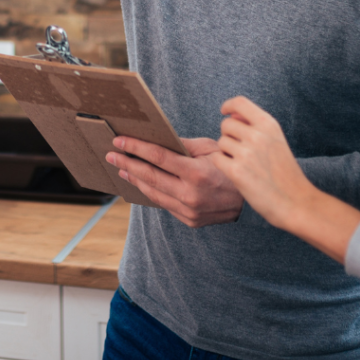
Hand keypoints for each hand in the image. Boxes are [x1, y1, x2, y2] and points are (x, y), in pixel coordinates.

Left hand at [105, 136, 243, 226]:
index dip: (136, 148)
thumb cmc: (229, 167)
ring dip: (134, 179)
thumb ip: (184, 145)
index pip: (158, 157)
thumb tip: (158, 138)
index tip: (119, 141)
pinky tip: (140, 182)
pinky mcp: (189, 220)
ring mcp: (189, 211)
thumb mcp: (211, 149)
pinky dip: (150, 191)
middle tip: (110, 154)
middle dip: (127, 163)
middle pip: (150, 176)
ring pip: (153, 193)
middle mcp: (191, 194)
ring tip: (120, 168)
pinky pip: (164, 203)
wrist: (249, 202)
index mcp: (196, 173)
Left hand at [209, 96, 314, 231]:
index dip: (229, 105)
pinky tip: (237, 173)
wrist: (297, 203)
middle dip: (229, 136)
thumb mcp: (276, 141)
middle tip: (241, 151)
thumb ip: (255, 126)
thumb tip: (231, 115)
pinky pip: (217, 158)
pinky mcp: (236, 171)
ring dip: (227, 152)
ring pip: (221, 142)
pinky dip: (223, 165)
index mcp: (269, 125)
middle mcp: (257, 135)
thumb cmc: (286, 173)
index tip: (225, 112)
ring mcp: (246, 153)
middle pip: (226, 124)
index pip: (240, 102)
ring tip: (244, 164)